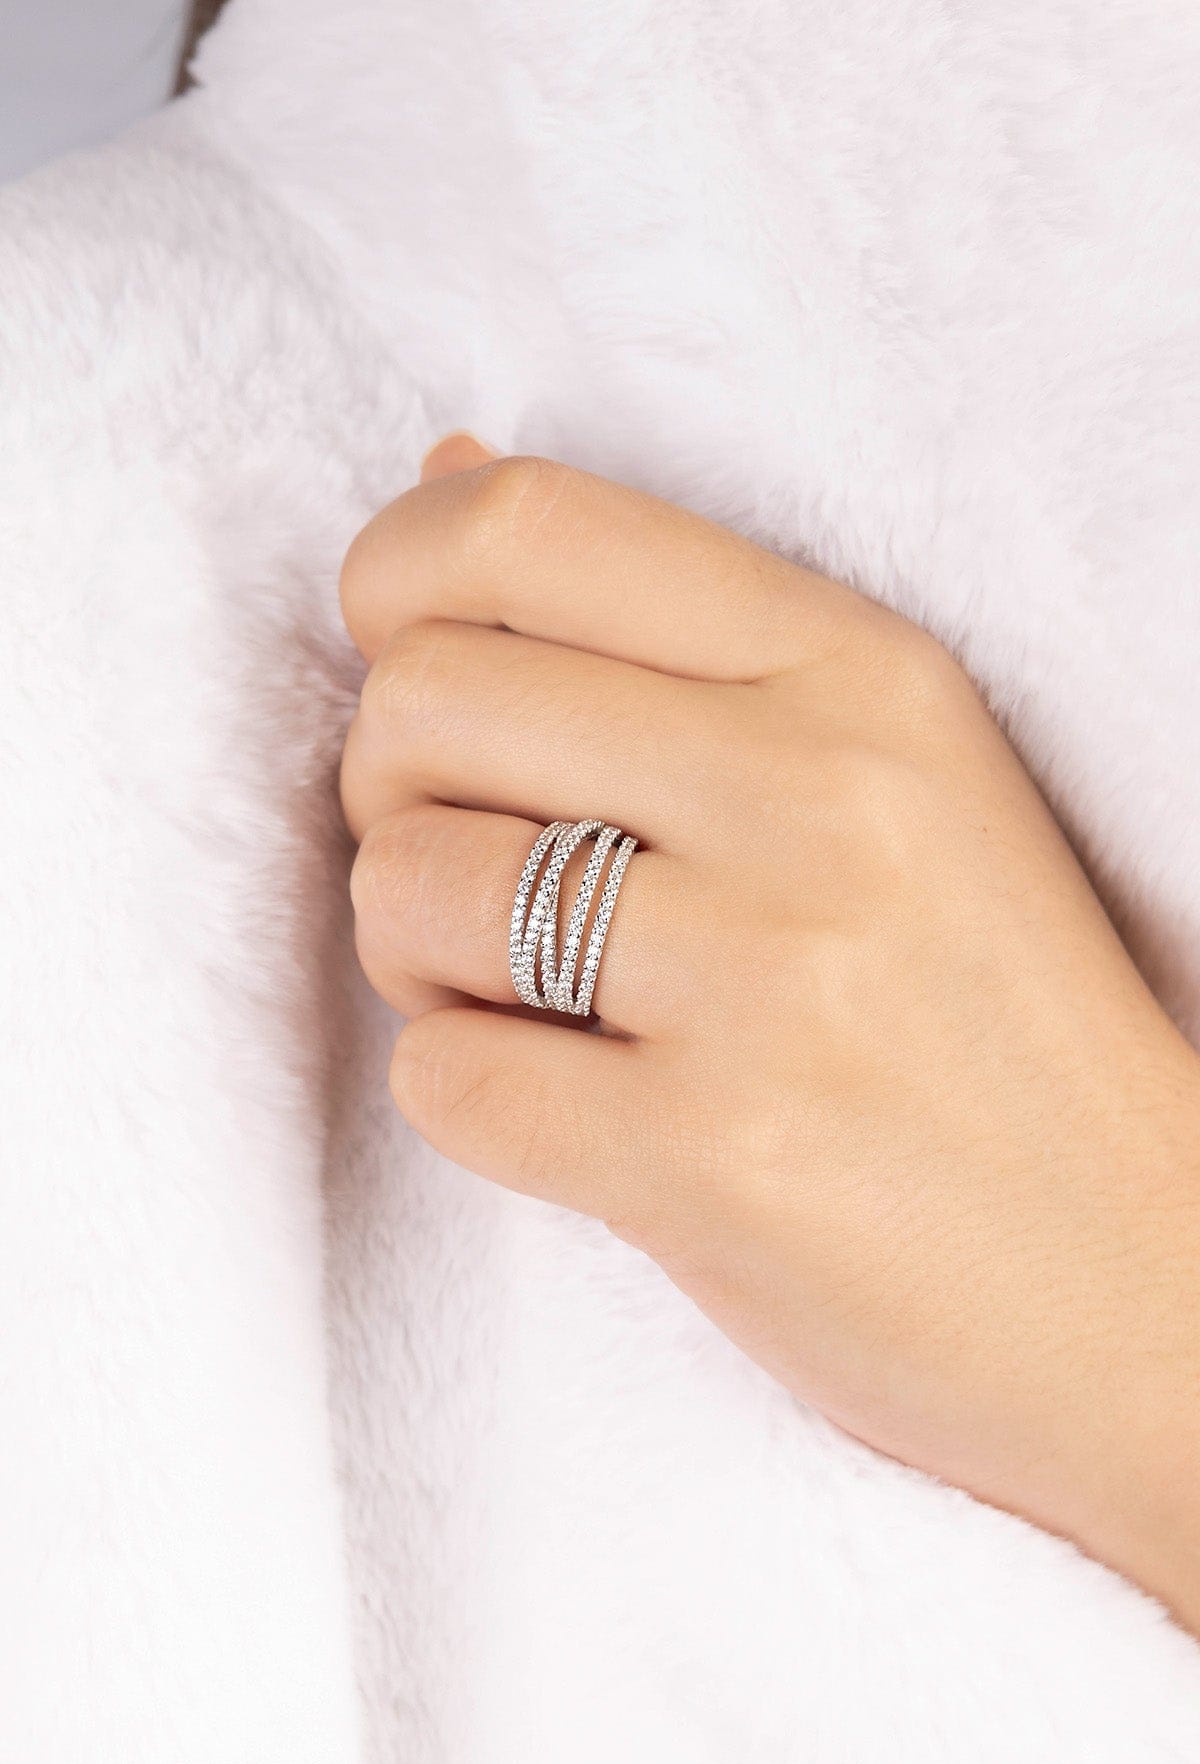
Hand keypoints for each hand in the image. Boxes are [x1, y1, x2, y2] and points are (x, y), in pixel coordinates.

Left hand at [338, 433, 1199, 1630]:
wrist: (1137, 1277)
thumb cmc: (988, 1018)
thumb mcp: (894, 766)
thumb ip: (661, 626)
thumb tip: (440, 471)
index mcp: (860, 670)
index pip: (526, 527)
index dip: (395, 584)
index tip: (407, 667)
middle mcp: (818, 795)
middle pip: (423, 704)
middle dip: (392, 792)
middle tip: (474, 865)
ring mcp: (768, 979)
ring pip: (405, 886)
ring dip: (415, 951)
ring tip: (521, 992)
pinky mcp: (713, 1159)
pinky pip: (441, 1078)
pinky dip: (461, 1090)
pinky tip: (566, 1101)